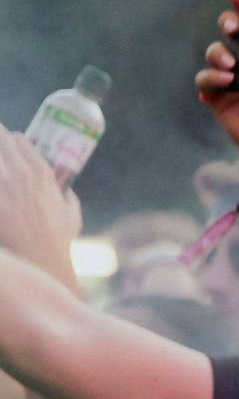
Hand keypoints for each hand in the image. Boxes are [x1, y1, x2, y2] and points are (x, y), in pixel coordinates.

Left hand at [0, 133, 82, 279]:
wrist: (41, 259)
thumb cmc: (58, 240)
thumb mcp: (72, 215)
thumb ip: (69, 199)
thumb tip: (67, 193)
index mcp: (43, 174)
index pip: (19, 140)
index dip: (12, 140)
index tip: (8, 143)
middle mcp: (21, 174)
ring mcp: (3, 185)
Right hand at [195, 0, 238, 170]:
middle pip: (230, 32)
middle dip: (227, 22)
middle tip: (232, 27)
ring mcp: (232, 78)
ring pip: (214, 52)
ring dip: (219, 53)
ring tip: (231, 67)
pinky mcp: (218, 96)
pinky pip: (205, 78)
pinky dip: (211, 77)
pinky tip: (225, 84)